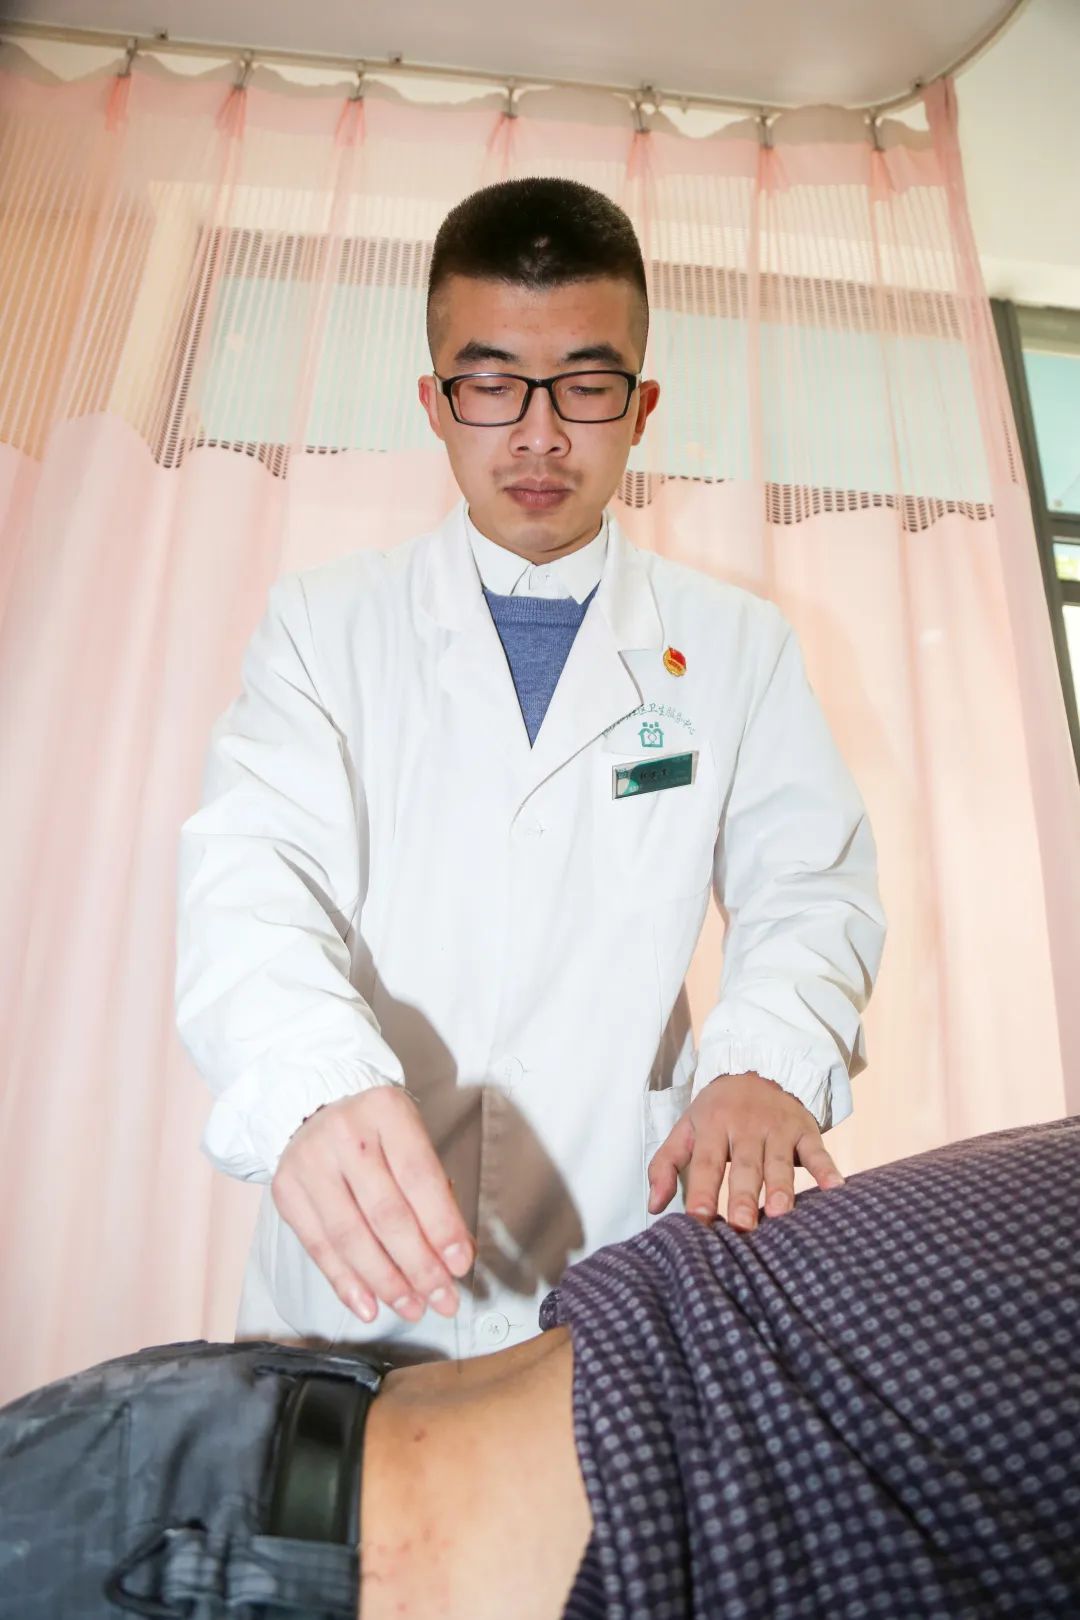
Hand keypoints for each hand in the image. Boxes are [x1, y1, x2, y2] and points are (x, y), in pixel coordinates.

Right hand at [272, 1088, 474, 1324]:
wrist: (312, 1110)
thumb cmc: (375, 1131)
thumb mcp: (409, 1137)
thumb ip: (432, 1189)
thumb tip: (453, 1254)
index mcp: (385, 1111)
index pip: (419, 1177)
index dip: (442, 1226)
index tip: (460, 1265)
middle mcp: (344, 1134)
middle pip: (386, 1213)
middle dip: (419, 1266)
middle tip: (444, 1299)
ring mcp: (310, 1163)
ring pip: (351, 1236)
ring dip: (386, 1282)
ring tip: (413, 1308)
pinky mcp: (287, 1191)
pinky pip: (318, 1247)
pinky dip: (346, 1283)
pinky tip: (369, 1306)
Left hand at [647, 1071, 844, 1231]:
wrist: (758, 1068)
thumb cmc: (716, 1110)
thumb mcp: (686, 1128)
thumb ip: (665, 1164)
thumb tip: (653, 1206)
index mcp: (713, 1125)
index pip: (706, 1162)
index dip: (702, 1190)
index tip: (698, 1219)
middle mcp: (746, 1125)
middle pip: (745, 1165)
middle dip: (743, 1196)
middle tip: (742, 1227)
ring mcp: (778, 1127)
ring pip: (779, 1161)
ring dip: (781, 1187)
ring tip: (780, 1214)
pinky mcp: (805, 1129)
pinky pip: (818, 1150)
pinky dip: (827, 1168)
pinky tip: (835, 1188)